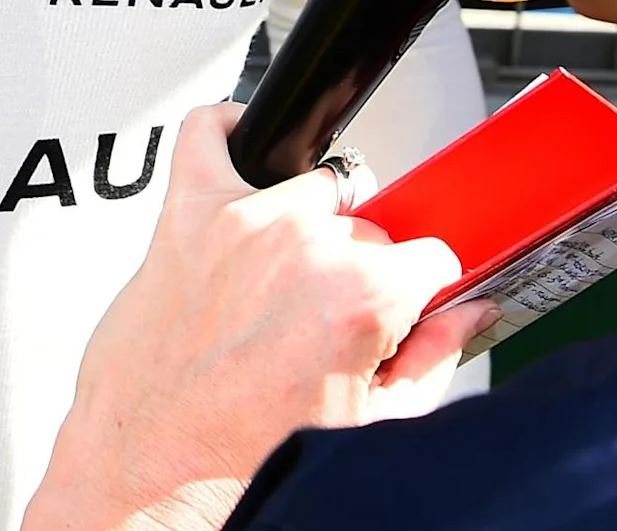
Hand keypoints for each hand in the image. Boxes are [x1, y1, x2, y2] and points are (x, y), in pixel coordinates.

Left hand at [22, 105, 484, 530]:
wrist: (149, 485)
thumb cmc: (238, 467)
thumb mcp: (367, 426)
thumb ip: (433, 358)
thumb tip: (467, 317)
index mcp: (359, 296)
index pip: (432, 256)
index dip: (418, 293)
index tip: (401, 309)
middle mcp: (302, 247)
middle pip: (372, 227)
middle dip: (360, 274)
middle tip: (326, 325)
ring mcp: (240, 224)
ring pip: (311, 187)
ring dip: (305, 225)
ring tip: (277, 285)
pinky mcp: (183, 216)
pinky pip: (206, 132)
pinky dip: (228, 133)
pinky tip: (243, 164)